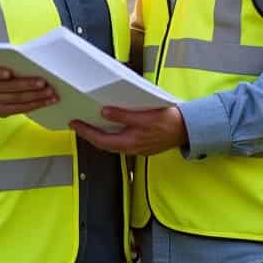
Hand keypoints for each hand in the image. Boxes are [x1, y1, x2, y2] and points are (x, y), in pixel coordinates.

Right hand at [0, 63, 57, 117]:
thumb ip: (3, 60)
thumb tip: (29, 60)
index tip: (9, 73)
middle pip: (8, 87)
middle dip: (28, 85)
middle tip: (44, 82)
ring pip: (16, 99)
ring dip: (36, 97)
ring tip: (50, 93)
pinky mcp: (0, 111)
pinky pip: (19, 109)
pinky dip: (34, 105)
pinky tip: (46, 101)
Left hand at [69, 106, 187, 155]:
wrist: (188, 129)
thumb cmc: (169, 122)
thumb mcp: (145, 116)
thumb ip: (124, 115)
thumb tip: (105, 113)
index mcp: (130, 143)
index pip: (101, 140)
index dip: (86, 132)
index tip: (74, 124)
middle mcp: (132, 149)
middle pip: (105, 144)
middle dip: (89, 134)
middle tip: (78, 124)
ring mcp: (137, 148)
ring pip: (113, 144)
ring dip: (101, 135)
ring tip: (91, 124)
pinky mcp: (143, 145)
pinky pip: (122, 141)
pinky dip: (113, 134)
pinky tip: (111, 126)